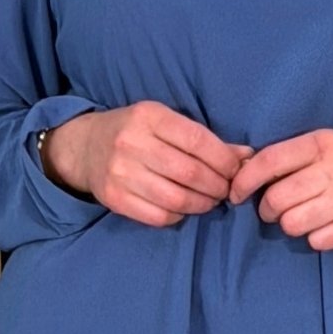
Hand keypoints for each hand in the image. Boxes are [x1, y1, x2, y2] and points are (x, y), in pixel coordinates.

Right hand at [43, 102, 250, 225]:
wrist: (86, 147)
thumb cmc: (136, 132)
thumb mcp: (165, 123)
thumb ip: (204, 139)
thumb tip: (246, 156)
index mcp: (149, 116)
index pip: (197, 141)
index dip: (224, 160)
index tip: (236, 171)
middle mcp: (132, 143)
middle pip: (190, 173)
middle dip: (217, 186)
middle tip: (225, 190)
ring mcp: (120, 173)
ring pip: (176, 199)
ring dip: (202, 204)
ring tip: (210, 200)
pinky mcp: (114, 198)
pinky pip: (158, 216)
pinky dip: (179, 216)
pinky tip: (185, 208)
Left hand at [226, 129, 332, 249]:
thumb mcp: (328, 149)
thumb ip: (290, 157)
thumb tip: (240, 172)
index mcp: (324, 142)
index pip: (269, 161)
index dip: (244, 181)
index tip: (235, 194)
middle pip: (276, 198)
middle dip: (267, 209)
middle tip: (275, 210)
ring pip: (292, 223)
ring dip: (291, 225)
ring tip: (305, 217)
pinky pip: (315, 241)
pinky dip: (316, 238)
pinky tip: (328, 226)